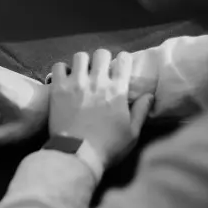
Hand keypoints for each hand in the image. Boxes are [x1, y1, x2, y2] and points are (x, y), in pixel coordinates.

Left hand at [48, 49, 153, 166]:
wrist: (76, 154)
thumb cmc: (108, 147)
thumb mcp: (132, 133)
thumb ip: (140, 111)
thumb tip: (149, 95)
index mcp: (117, 89)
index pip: (123, 60)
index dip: (123, 61)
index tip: (120, 68)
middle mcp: (97, 81)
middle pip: (101, 53)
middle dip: (102, 59)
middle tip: (99, 71)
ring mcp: (76, 83)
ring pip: (80, 56)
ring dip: (82, 63)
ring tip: (81, 73)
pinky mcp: (58, 88)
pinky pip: (58, 66)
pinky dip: (62, 70)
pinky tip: (64, 79)